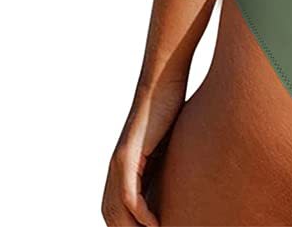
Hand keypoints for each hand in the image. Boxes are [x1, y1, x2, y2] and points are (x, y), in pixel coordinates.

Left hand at [102, 79, 185, 225]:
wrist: (162, 80)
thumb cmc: (169, 105)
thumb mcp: (169, 141)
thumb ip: (165, 161)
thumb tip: (180, 177)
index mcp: (123, 166)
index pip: (116, 209)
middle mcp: (116, 167)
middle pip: (112, 216)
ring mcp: (120, 162)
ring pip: (117, 211)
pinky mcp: (128, 155)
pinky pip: (130, 195)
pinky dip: (140, 215)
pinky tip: (154, 225)